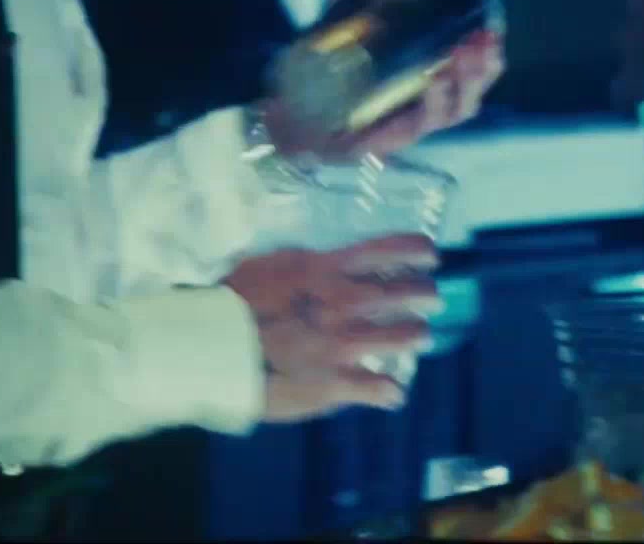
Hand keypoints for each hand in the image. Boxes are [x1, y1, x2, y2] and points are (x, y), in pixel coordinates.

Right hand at [224, 233, 441, 420]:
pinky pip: (379, 389)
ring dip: (415, 335)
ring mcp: (342, 344)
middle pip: (401, 293)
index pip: (383, 251)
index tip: (431, 254)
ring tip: (421, 336)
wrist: (209, 347)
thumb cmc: (230, 302)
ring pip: (402, 337)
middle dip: (424, 293)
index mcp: (324, 271)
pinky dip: (390, 391)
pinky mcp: (335, 383)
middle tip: (433, 296)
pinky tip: (393, 393)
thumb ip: (304, 265)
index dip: (414, 251)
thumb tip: (325, 262)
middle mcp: (342, 304)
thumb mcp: (270, 267)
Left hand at [267, 0, 505, 157]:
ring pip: (460, 106)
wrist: (292, 119)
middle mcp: (429, 99)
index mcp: (426, 74)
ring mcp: (416, 120)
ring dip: (468, 80)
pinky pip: (427, 121)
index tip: (492, 22)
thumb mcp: (338, 27)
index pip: (471, 63)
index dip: (488, 46)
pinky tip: (434, 78)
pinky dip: (435, 99)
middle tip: (484, 37)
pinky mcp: (397, 137)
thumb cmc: (322, 78)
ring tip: (464, 55)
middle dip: (486, 62)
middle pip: (475, 86)